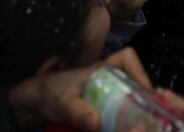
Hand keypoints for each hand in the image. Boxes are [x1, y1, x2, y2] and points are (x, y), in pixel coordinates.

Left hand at [8, 47, 150, 130]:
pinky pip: (121, 110)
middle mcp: (108, 79)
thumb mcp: (62, 102)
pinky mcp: (102, 107)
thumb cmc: (48, 94)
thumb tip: (95, 122)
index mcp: (101, 69)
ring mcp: (106, 93)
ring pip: (130, 96)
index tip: (147, 93)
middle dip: (146, 97)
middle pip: (135, 81)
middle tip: (149, 117)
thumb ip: (76, 111)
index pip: (127, 58)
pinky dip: (125, 119)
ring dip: (137, 110)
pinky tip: (124, 127)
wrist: (34, 103)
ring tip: (139, 124)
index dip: (140, 71)